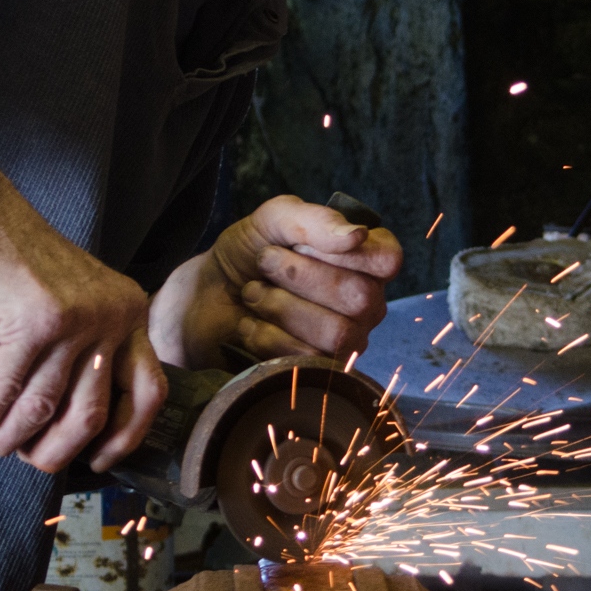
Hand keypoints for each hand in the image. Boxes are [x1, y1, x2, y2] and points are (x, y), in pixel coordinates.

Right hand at [0, 187, 166, 473]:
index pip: (148, 393)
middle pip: (93, 416)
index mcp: (130, 312)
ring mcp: (78, 319)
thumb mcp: (72, 299)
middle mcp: (115, 317)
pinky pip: (7, 391)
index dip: (126, 438)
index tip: (95, 460)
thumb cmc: (12, 258)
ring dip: (6, 437)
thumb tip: (69, 416)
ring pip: (44, 409)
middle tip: (20, 455)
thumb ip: (85, 342)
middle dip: (52, 451)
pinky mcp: (36, 320)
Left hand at [149, 195, 401, 367]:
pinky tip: (251, 325)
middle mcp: (366, 303)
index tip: (300, 242)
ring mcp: (347, 341)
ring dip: (281, 306)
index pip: (387, 259)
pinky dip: (268, 336)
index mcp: (366, 261)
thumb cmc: (246, 257)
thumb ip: (313, 218)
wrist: (203, 300)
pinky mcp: (318, 372)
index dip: (344, 252)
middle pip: (360, 296)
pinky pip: (308, 358)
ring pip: (337, 332)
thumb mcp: (272, 221)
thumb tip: (356, 234)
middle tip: (264, 263)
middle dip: (298, 275)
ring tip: (253, 293)